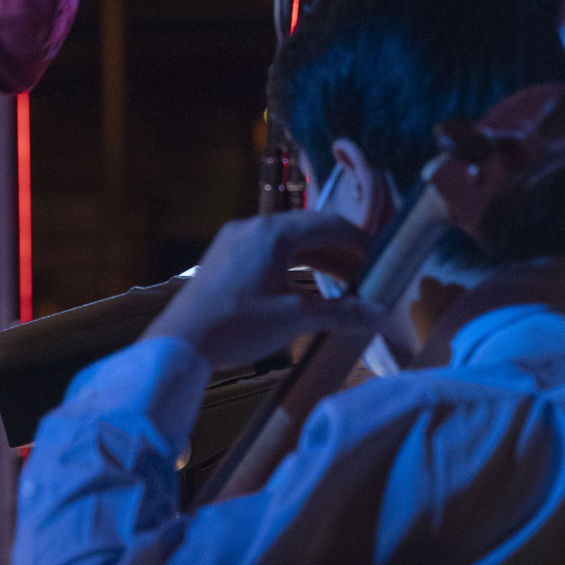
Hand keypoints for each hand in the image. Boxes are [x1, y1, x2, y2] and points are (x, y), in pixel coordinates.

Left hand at [143, 211, 378, 373]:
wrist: (181, 340)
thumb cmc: (238, 325)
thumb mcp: (295, 318)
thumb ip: (341, 313)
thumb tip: (379, 314)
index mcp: (273, 232)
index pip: (330, 224)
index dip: (360, 241)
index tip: (383, 259)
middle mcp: (254, 226)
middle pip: (310, 229)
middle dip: (342, 251)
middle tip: (368, 274)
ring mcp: (235, 238)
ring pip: (289, 241)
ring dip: (319, 258)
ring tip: (345, 283)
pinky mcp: (225, 256)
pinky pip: (269, 250)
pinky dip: (294, 263)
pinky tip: (306, 286)